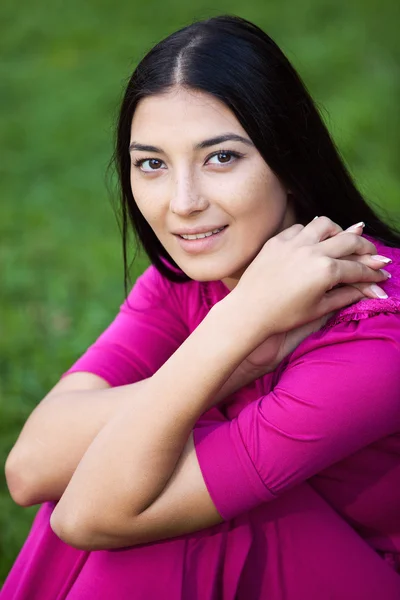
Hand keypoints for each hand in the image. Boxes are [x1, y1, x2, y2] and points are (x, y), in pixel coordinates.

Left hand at [230, 216, 390, 349]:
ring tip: (341, 241)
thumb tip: (370, 289)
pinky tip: (312, 242)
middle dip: (366, 247)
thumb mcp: (319, 308)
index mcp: (326, 271)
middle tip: (372, 255)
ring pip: (325, 224)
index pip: (358, 268)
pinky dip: (310, 232)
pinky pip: (300, 228)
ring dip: (338, 231)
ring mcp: (293, 243)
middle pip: (349, 240)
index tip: (382, 274)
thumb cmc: (283, 316)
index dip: (373, 273)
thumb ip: (347, 295)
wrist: (249, 311)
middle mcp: (312, 252)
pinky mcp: (277, 240)